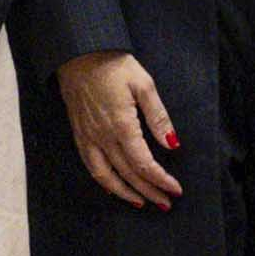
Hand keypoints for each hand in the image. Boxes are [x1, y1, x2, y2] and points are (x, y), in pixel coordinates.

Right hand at [55, 51, 178, 208]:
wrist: (79, 53)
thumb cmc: (114, 65)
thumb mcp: (144, 85)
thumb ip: (158, 118)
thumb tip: (172, 144)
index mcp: (121, 125)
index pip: (144, 163)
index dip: (160, 179)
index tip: (175, 189)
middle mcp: (102, 136)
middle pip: (128, 174)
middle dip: (149, 191)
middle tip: (165, 202)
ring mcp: (88, 137)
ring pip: (105, 176)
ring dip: (125, 193)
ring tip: (142, 203)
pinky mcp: (79, 134)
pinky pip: (90, 165)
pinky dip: (103, 181)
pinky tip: (114, 187)